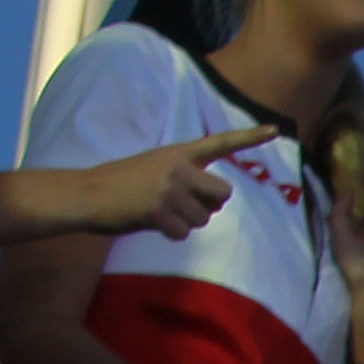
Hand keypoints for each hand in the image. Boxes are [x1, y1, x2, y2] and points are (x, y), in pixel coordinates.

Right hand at [48, 127, 279, 238]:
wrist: (86, 192)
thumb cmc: (124, 183)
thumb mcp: (156, 167)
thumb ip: (187, 176)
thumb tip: (213, 203)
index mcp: (178, 153)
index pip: (220, 143)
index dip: (249, 138)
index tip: (276, 130)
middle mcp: (178, 167)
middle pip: (224, 195)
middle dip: (209, 206)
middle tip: (183, 204)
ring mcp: (169, 188)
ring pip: (203, 219)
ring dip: (185, 222)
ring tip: (158, 209)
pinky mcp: (159, 210)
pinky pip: (183, 234)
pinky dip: (168, 233)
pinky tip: (149, 220)